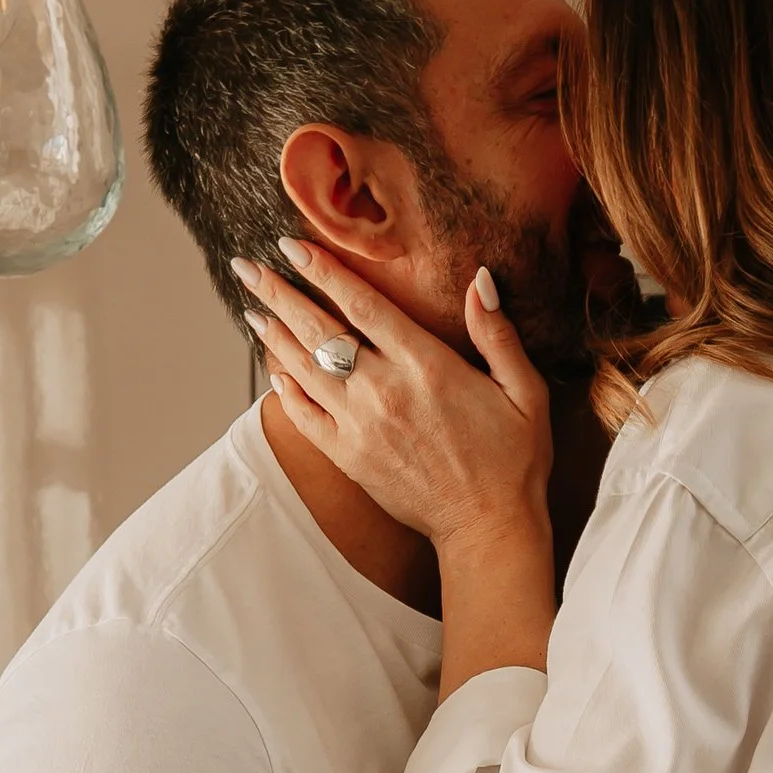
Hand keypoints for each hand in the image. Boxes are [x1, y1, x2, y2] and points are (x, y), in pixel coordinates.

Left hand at [237, 240, 552, 559]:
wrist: (488, 527)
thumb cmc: (512, 459)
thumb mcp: (524, 391)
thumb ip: (496, 334)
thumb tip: (479, 279)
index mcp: (427, 367)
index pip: (363, 305)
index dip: (323, 271)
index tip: (293, 245)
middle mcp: (385, 392)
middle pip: (319, 330)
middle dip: (280, 293)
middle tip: (249, 265)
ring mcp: (360, 427)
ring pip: (303, 369)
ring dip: (273, 335)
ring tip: (251, 307)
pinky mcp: (349, 457)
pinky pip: (303, 416)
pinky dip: (284, 388)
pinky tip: (273, 366)